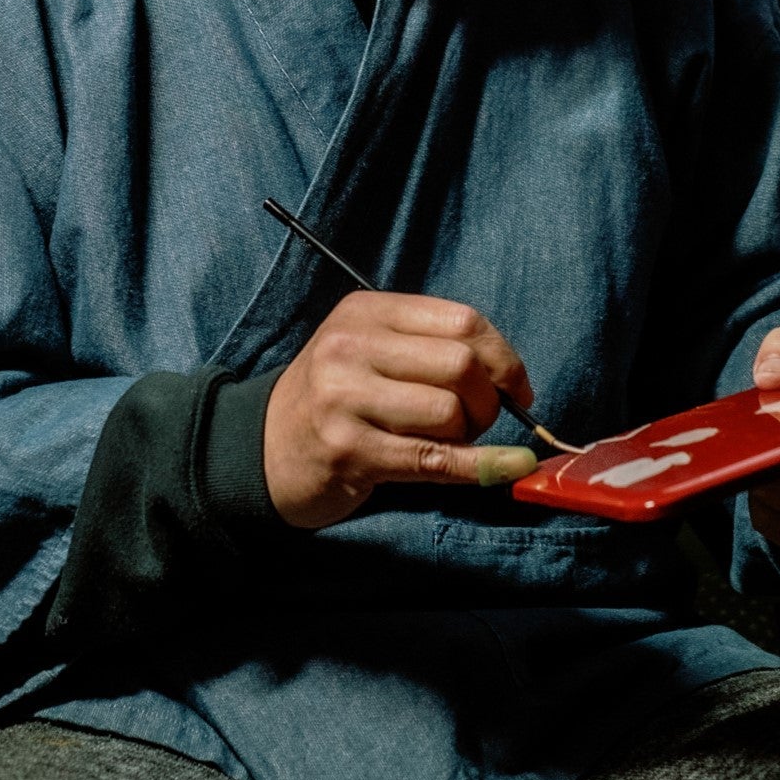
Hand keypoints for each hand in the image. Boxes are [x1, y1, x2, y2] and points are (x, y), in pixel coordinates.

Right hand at [263, 292, 538, 528]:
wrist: (262, 449)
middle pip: (462, 364)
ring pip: (449, 412)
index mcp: (366, 311)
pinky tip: (501, 469)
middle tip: (478, 421)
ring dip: (469, 436)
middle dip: (489, 400)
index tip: (517, 387)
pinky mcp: (347, 451)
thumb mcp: (371, 351)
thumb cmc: (336, 398)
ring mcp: (344, 398)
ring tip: (448, 442)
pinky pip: (433, 459)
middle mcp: (351, 346)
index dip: (504, 357)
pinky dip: (477, 467)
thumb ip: (432, 350)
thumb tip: (512, 381)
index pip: (462, 321)